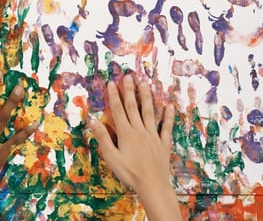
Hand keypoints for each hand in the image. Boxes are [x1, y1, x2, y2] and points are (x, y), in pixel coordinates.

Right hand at [88, 73, 180, 220]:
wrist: (153, 186)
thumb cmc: (129, 173)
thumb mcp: (111, 157)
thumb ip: (103, 137)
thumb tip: (92, 120)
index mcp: (126, 133)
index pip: (118, 110)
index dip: (114, 96)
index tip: (112, 83)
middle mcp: (140, 130)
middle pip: (133, 107)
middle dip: (130, 91)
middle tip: (128, 76)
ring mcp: (153, 135)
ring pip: (149, 112)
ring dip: (146, 97)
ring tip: (145, 84)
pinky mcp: (163, 143)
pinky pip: (166, 127)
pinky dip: (168, 116)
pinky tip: (169, 106)